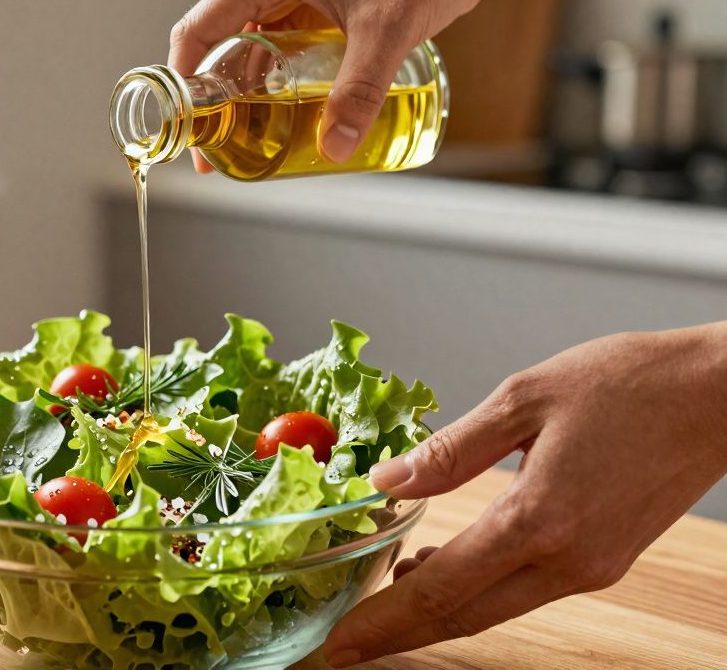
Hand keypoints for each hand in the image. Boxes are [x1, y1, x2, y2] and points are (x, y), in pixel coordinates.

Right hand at [167, 0, 492, 168]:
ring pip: (245, 48)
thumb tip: (335, 146)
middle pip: (217, 45)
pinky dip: (270, 81)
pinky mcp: (312, 3)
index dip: (185, 82)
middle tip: (218, 147)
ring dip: (242, 94)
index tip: (189, 126)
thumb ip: (359, 92)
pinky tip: (279, 114)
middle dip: (214, 99)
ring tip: (246, 141)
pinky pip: (274, 46)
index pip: (199, 29)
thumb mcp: (386, 32)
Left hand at [321, 324, 726, 666]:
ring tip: (385, 596)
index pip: (439, 590)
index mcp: (539, 519)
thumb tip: (388, 482)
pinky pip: (525, 589)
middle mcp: (567, 559)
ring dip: (437, 610)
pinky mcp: (606, 559)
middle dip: (398, 634)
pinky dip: (478, 588)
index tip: (338, 645)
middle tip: (344, 643)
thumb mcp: (524, 398)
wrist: (719, 395)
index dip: (382, 622)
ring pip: (494, 608)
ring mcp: (591, 566)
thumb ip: (451, 450)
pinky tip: (448, 564)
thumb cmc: (630, 383)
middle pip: (463, 617)